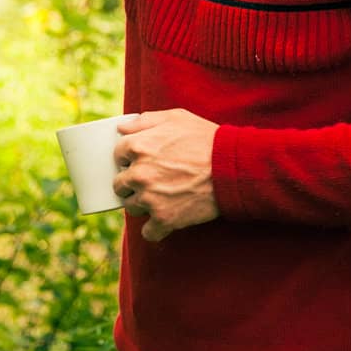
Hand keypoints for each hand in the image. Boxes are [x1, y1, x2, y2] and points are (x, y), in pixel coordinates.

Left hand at [112, 109, 220, 242]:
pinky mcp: (165, 219)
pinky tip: (163, 221)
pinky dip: (155, 230)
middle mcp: (139, 173)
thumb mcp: (176, 118)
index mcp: (137, 147)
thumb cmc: (206, 139)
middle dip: (131, 183)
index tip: (139, 161)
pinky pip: (148, 232)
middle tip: (149, 182)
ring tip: (158, 199)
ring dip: (141, 205)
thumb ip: (144, 121)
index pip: (118, 156)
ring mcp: (150, 198)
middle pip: (120, 184)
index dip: (129, 158)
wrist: (232, 168)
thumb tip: (121, 127)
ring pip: (131, 207)